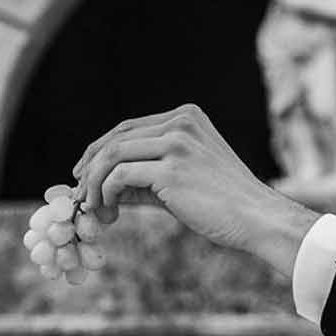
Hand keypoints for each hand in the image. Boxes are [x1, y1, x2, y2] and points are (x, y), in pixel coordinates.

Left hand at [73, 105, 317, 278]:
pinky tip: (109, 211)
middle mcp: (181, 123)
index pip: (129, 127)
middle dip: (90, 167)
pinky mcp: (171, 169)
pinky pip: (120, 176)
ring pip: (113, 155)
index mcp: (187, 117)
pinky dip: (106, 194)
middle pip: (117, 138)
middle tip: (79, 194)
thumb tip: (106, 187)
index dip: (100, 150)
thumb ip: (146, 177)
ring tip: (93, 208)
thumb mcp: (183, 180)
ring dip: (94, 183)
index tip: (84, 173)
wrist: (257, 218)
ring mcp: (177, 144)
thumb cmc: (224, 204)